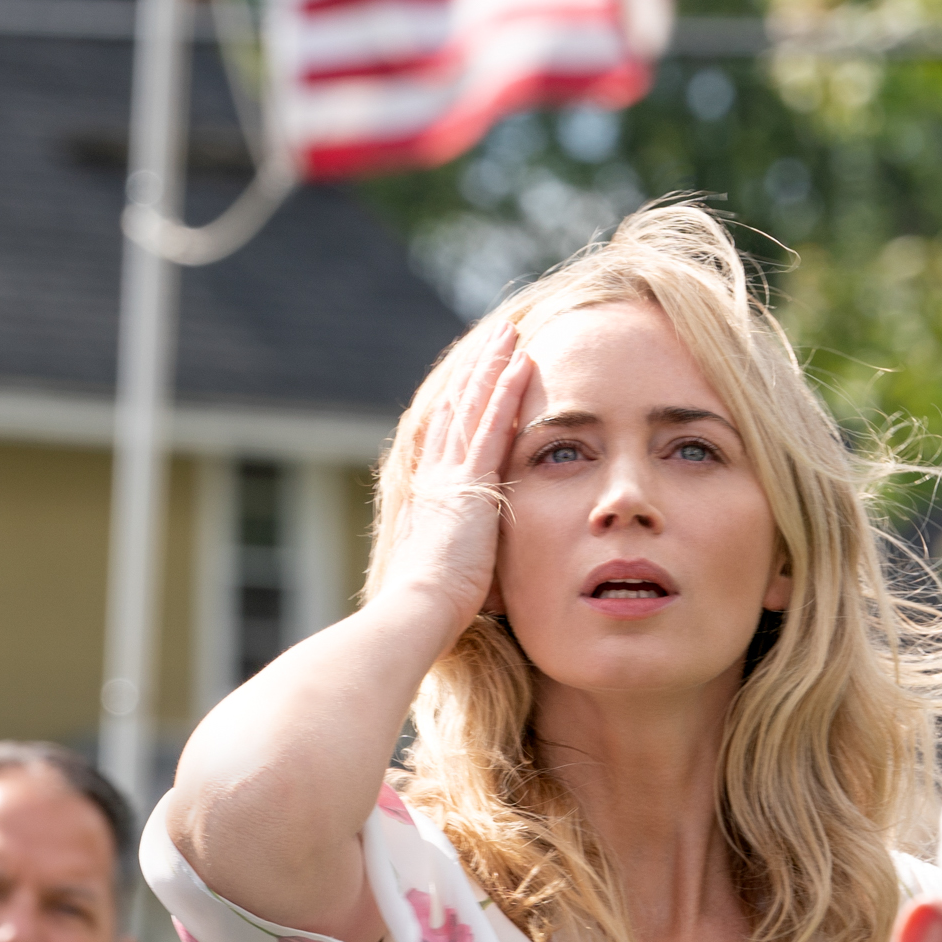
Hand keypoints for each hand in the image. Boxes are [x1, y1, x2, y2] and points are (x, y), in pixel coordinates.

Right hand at [378, 320, 535, 627]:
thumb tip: (464, 571)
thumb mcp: (443, 573)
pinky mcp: (472, 479)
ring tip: (510, 333)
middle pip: (458, 408)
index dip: (462, 402)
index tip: (475, 377)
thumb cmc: (429, 607)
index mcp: (429, 495)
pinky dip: (507, 390)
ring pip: (475, 405)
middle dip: (477, 371)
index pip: (447, 435)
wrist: (419, 607)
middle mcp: (436, 474)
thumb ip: (456, 557)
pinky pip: (492, 423)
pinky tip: (523, 363)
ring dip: (493, 366)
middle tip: (496, 338)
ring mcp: (452, 473)